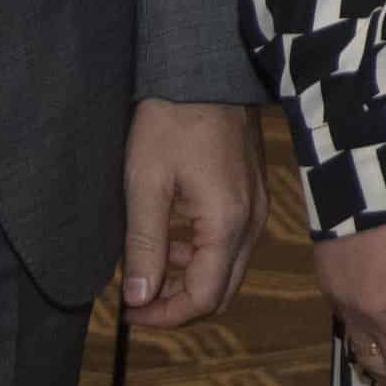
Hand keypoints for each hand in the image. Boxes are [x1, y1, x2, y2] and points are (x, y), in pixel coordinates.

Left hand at [121, 99, 266, 326]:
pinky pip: (233, 244)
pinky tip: (175, 239)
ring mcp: (258, 206)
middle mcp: (252, 222)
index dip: (164, 315)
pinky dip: (204, 256)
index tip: (127, 312)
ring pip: (229, 269)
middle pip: (222, 290)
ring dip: (191, 280)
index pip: (203, 297)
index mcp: (226, 224)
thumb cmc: (170, 123)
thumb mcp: (145, 184)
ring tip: (149, 268)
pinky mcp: (253, 193)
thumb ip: (144, 246)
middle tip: (137, 299)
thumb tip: (138, 299)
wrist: (205, 70)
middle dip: (179, 304)